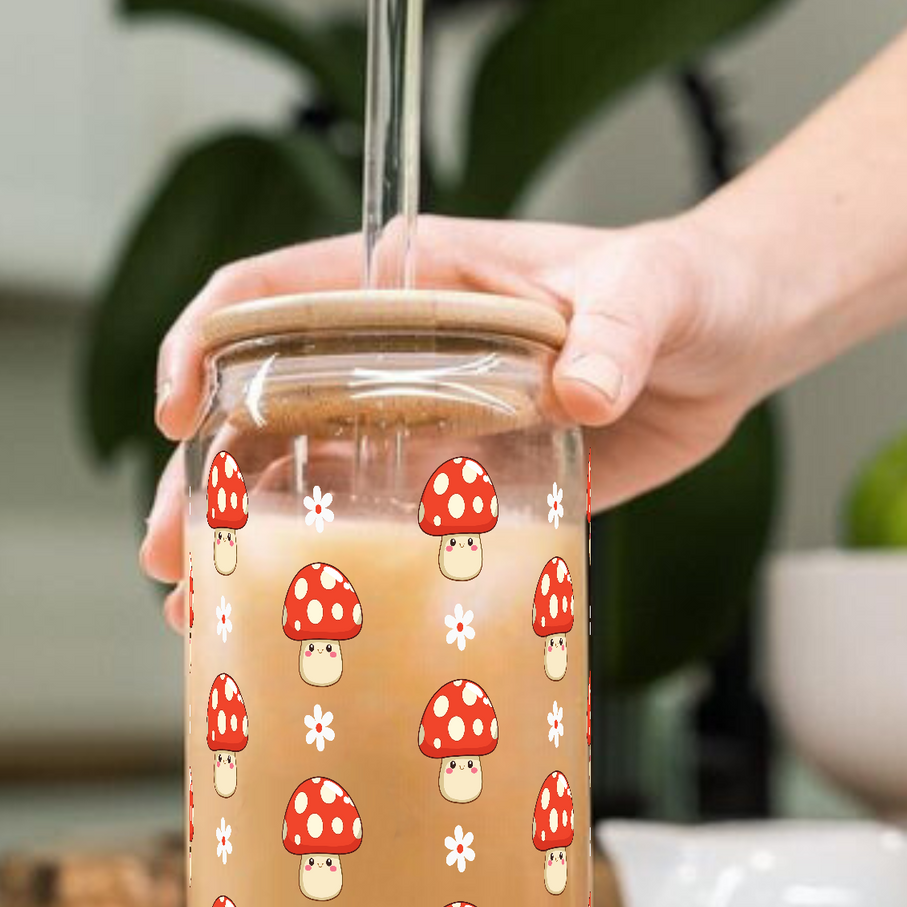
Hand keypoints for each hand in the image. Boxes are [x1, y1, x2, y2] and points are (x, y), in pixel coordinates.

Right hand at [141, 213, 768, 629]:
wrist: (735, 341)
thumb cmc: (688, 286)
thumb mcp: (653, 288)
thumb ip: (619, 327)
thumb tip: (585, 389)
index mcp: (418, 281)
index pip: (275, 293)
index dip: (207, 341)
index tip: (174, 408)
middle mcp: (401, 352)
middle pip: (264, 407)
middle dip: (202, 477)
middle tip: (171, 553)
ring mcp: (427, 423)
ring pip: (307, 478)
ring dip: (245, 541)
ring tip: (200, 610)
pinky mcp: (468, 486)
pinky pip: (385, 528)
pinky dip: (335, 575)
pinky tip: (297, 624)